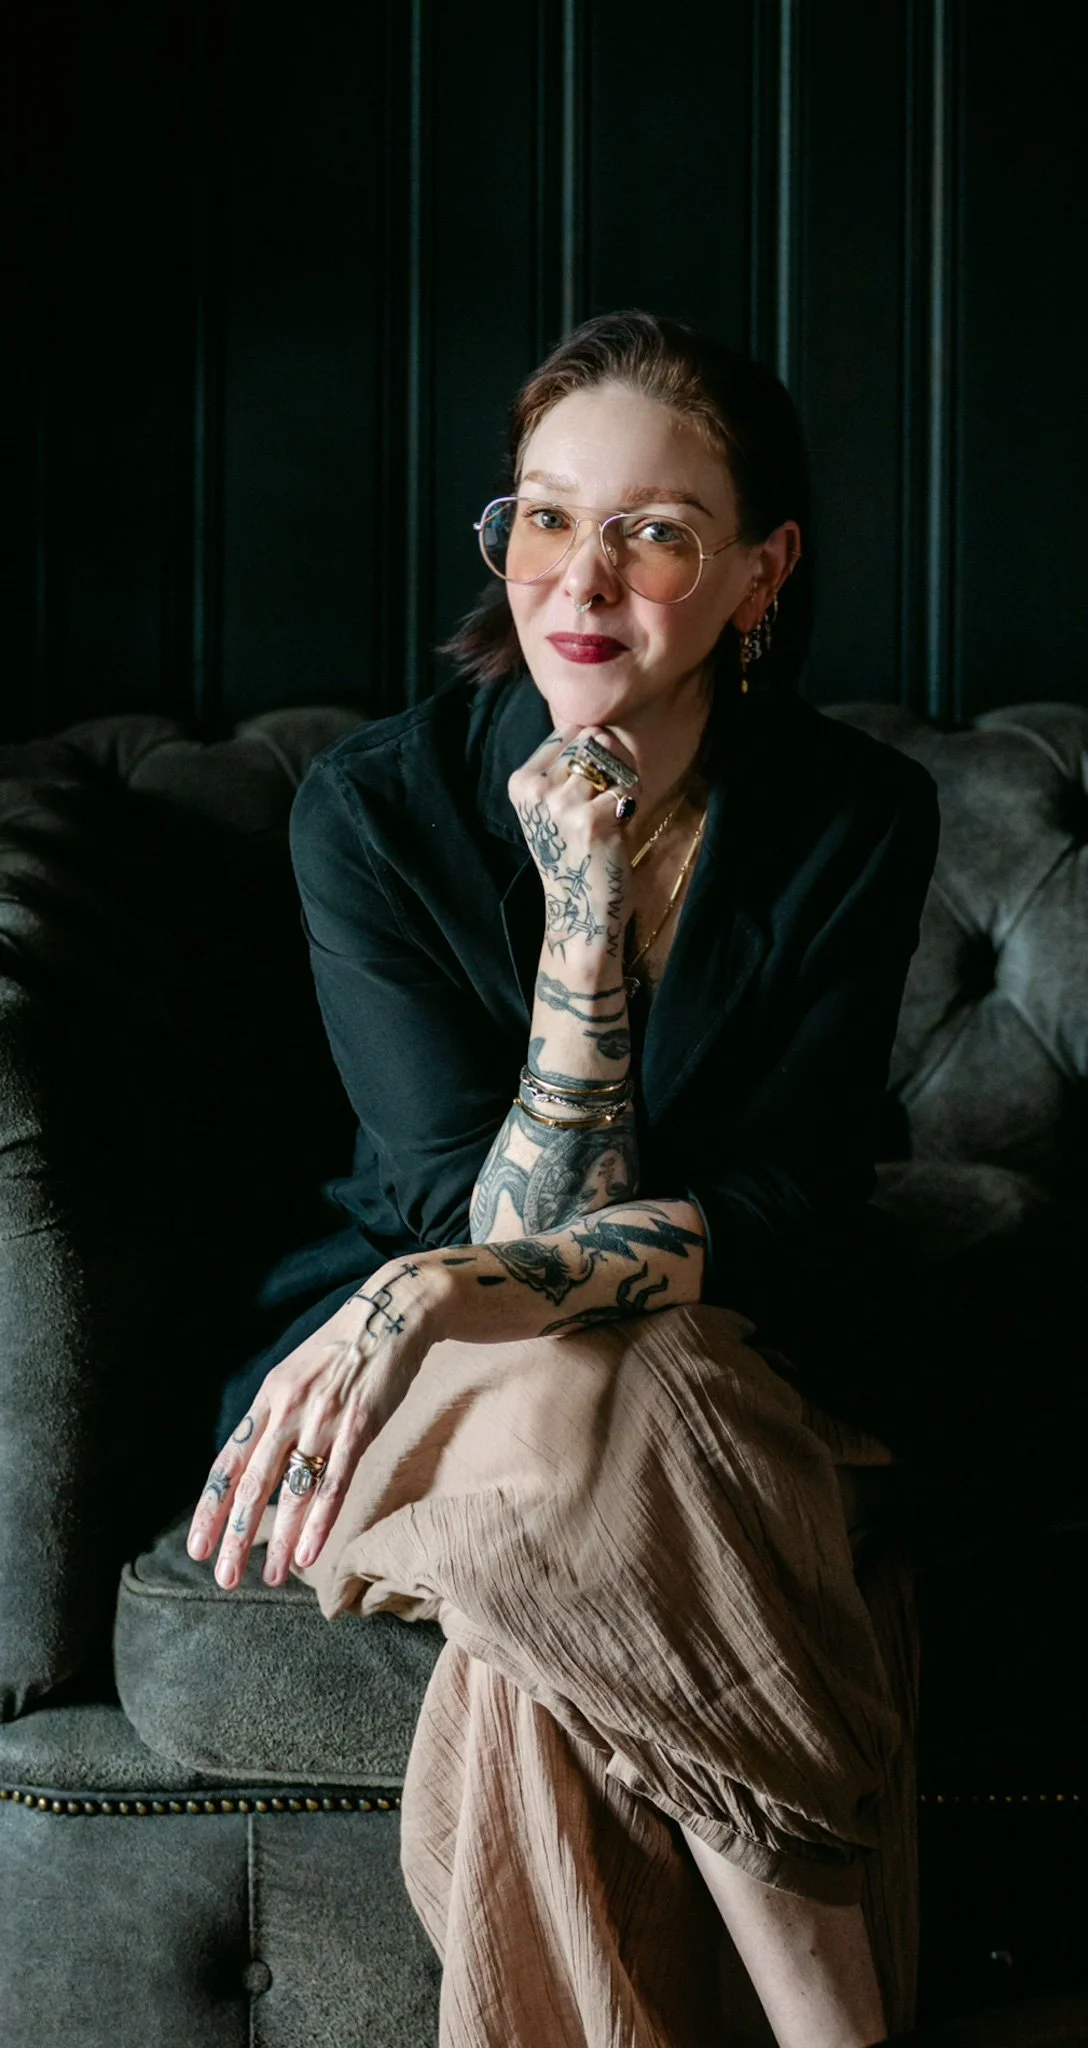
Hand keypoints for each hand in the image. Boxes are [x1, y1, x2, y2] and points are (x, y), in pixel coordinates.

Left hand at [185, 1256, 439, 1590]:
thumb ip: (275, 1417)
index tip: (197, 1547)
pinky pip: (335, 1481)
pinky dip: (319, 1520)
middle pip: (253, 1484)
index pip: (228, 1462)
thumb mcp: (295, 1376)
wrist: (390, 1314)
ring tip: (272, 1577)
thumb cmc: (342, 1352)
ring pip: (293, 1489)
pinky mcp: (360, 1425)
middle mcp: (288, 1409)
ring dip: (280, 1539)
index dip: (211, 1507)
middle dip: (236, 1535)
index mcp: (268, 1399)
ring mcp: (324, 1417)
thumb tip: (254, 1465)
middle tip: (225, 1579)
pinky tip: (308, 1551)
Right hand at [508, 724, 638, 958]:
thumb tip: (601, 730)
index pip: (568, 731)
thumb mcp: (554, 807)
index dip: (593, 749)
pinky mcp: (592, 821)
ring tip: (614, 815)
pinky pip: (628, 789)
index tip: (593, 782)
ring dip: (624, 785)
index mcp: (522, 782)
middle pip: (591, 741)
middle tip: (609, 798)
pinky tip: (620, 828)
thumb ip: (568, 768)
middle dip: (612, 762)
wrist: (579, 909)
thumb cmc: (573, 855)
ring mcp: (562, 805)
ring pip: (611, 763)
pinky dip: (633, 806)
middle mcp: (537, 790)